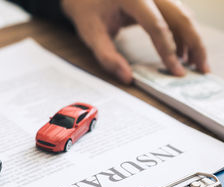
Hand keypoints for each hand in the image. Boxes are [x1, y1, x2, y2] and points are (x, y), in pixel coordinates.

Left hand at [61, 0, 208, 83]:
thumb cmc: (85, 8)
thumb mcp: (89, 33)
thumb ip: (106, 56)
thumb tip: (127, 77)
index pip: (156, 25)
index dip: (167, 50)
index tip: (175, 70)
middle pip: (180, 16)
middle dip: (194, 44)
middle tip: (200, 69)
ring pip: (182, 14)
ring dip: (191, 39)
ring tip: (192, 64)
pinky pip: (175, 14)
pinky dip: (182, 33)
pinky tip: (181, 52)